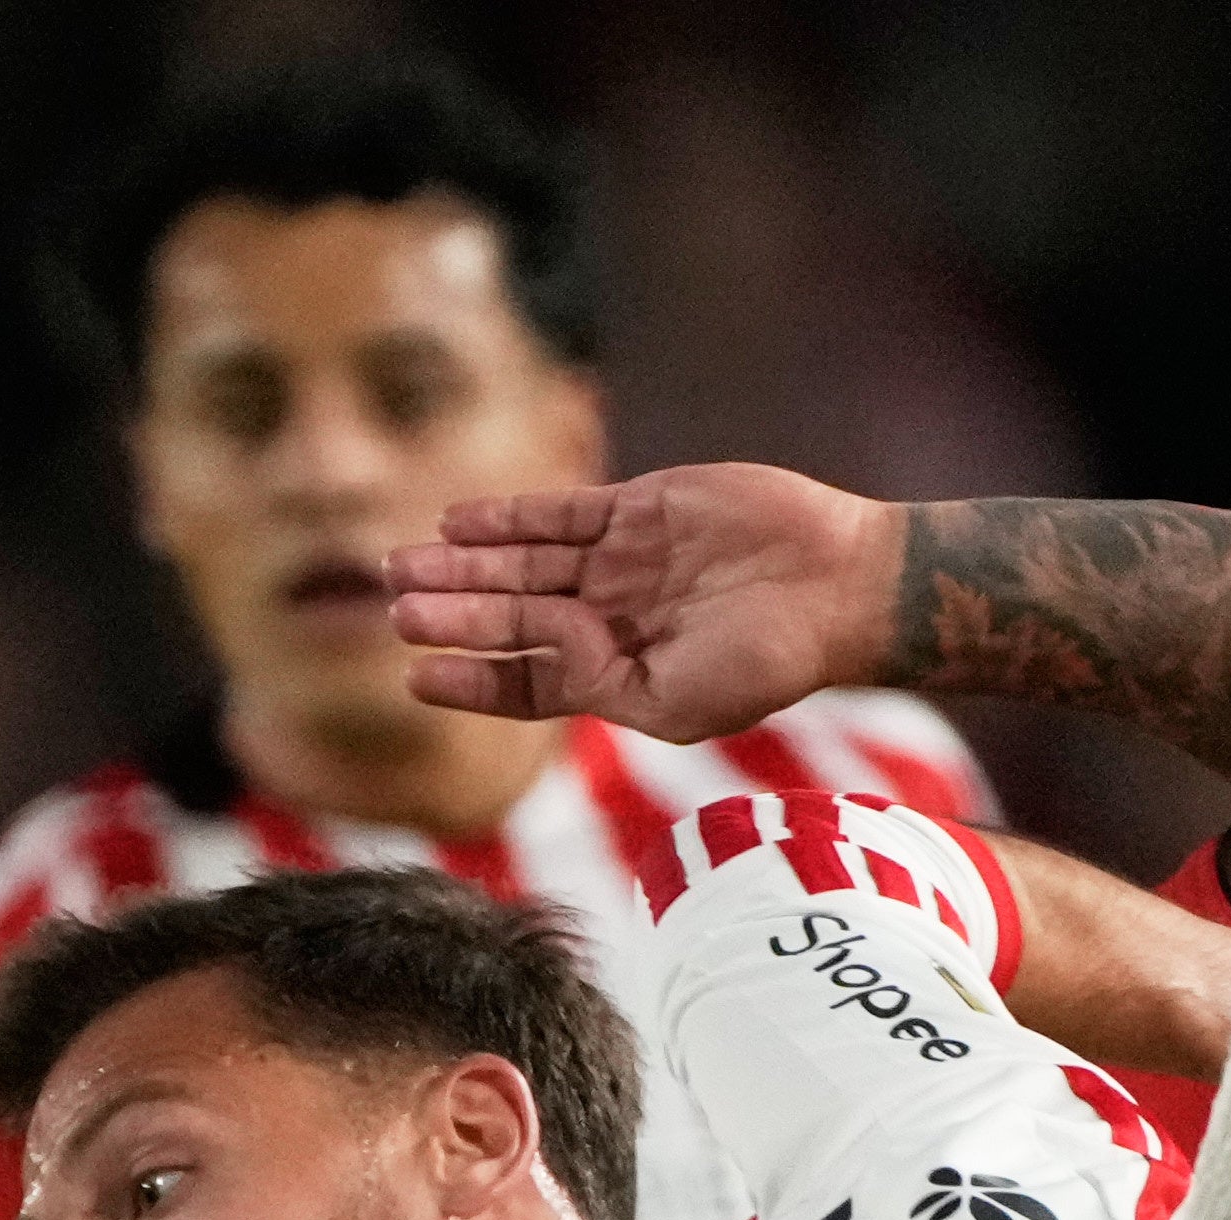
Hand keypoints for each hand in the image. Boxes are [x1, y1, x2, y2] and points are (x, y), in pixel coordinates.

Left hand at [389, 469, 899, 741]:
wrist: (837, 584)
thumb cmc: (769, 660)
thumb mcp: (676, 699)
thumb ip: (598, 681)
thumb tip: (542, 643)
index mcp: (617, 677)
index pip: (523, 684)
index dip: (468, 680)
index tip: (413, 678)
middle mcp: (610, 620)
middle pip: (510, 617)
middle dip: (451, 612)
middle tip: (393, 606)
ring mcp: (622, 562)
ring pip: (523, 564)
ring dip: (463, 566)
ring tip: (401, 567)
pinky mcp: (640, 510)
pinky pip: (559, 513)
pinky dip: (508, 517)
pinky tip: (457, 523)